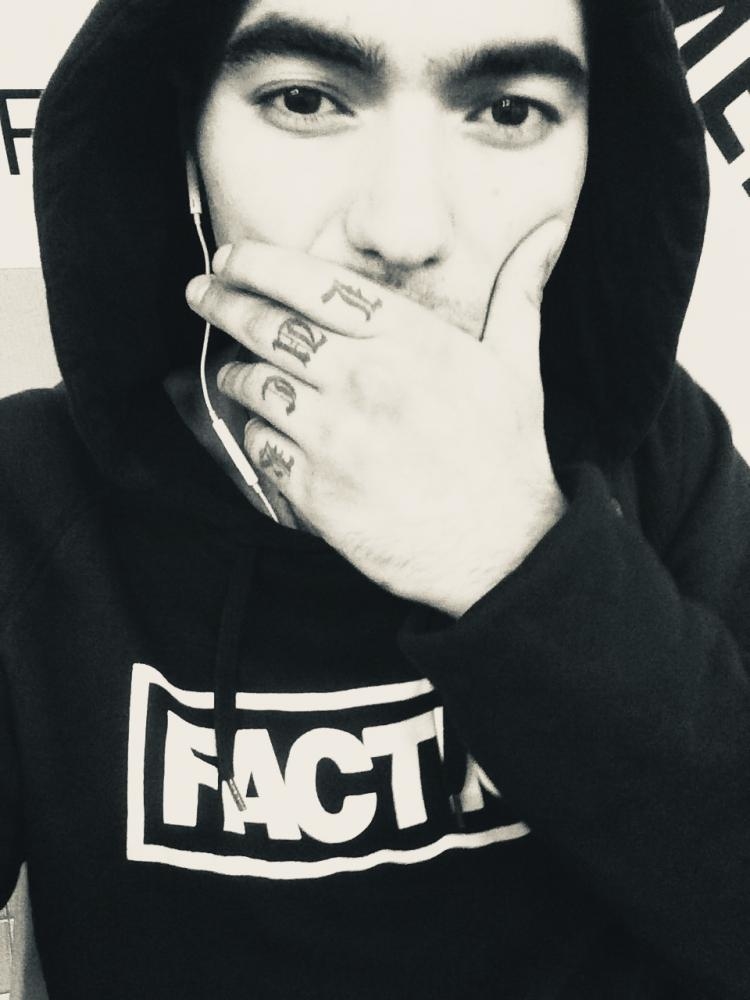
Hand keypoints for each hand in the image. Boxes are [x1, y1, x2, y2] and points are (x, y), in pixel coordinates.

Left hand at [186, 222, 567, 616]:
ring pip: (254, 384)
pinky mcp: (316, 488)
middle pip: (269, 326)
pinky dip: (252, 430)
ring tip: (230, 368)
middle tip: (200, 292)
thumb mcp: (516, 364)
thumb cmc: (507, 453)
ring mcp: (334, 435)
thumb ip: (517, 293)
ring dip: (234, 372)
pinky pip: (260, 445)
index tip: (229, 257)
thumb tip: (546, 233)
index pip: (312, 282)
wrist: (501, 548)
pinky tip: (258, 425)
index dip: (259, 263)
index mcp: (407, 339)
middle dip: (224, 302)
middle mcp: (363, 378)